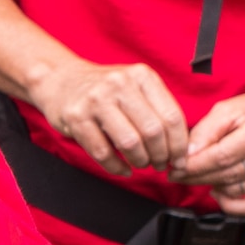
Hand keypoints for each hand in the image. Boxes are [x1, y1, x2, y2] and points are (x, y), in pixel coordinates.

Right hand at [23, 57, 187, 177]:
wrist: (60, 80)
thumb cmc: (105, 91)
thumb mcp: (135, 87)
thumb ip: (158, 110)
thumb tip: (184, 149)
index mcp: (141, 76)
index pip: (172, 117)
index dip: (179, 146)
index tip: (179, 161)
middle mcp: (119, 84)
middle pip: (153, 131)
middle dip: (161, 156)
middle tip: (159, 165)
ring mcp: (96, 99)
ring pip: (130, 143)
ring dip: (140, 161)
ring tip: (140, 163)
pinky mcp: (76, 117)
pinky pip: (103, 152)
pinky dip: (117, 167)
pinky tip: (122, 168)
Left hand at [181, 87, 244, 215]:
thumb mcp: (230, 108)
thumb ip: (206, 131)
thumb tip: (187, 154)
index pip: (222, 156)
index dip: (194, 165)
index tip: (175, 167)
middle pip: (228, 175)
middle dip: (197, 177)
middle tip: (178, 174)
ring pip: (237, 191)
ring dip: (212, 186)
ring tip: (199, 176)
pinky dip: (232, 206)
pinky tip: (219, 192)